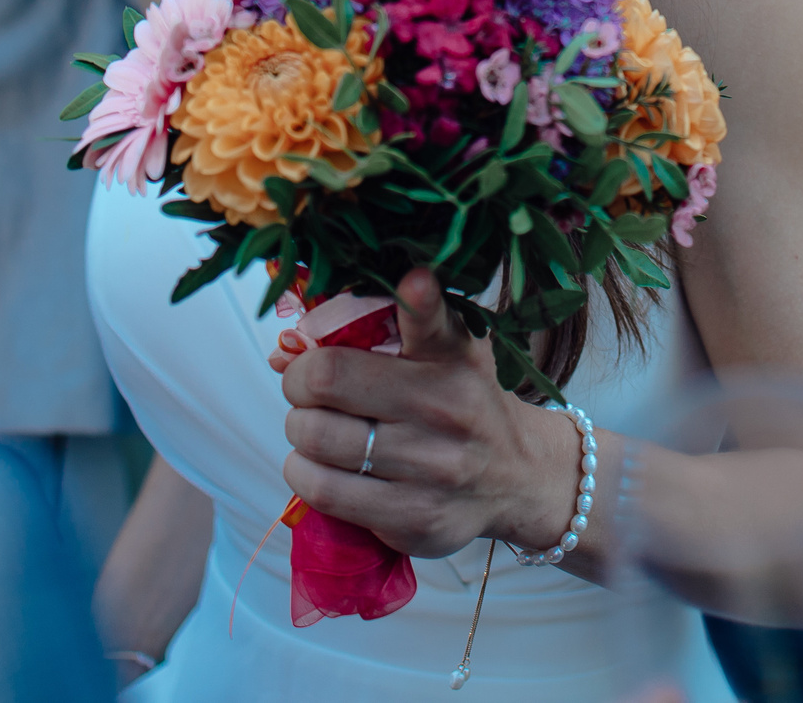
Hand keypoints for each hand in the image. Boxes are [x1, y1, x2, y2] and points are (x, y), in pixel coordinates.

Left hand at [280, 270, 577, 557]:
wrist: (519, 479)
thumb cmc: (465, 402)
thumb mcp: (449, 350)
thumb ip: (383, 330)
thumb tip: (283, 351)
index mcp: (454, 358)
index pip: (429, 319)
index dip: (416, 297)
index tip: (413, 283)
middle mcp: (447, 409)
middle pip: (326, 380)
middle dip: (299, 383)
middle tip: (310, 391)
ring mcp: (432, 469)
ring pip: (315, 439)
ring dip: (300, 431)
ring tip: (317, 430)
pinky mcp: (414, 519)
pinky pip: (323, 491)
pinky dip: (305, 474)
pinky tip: (322, 466)